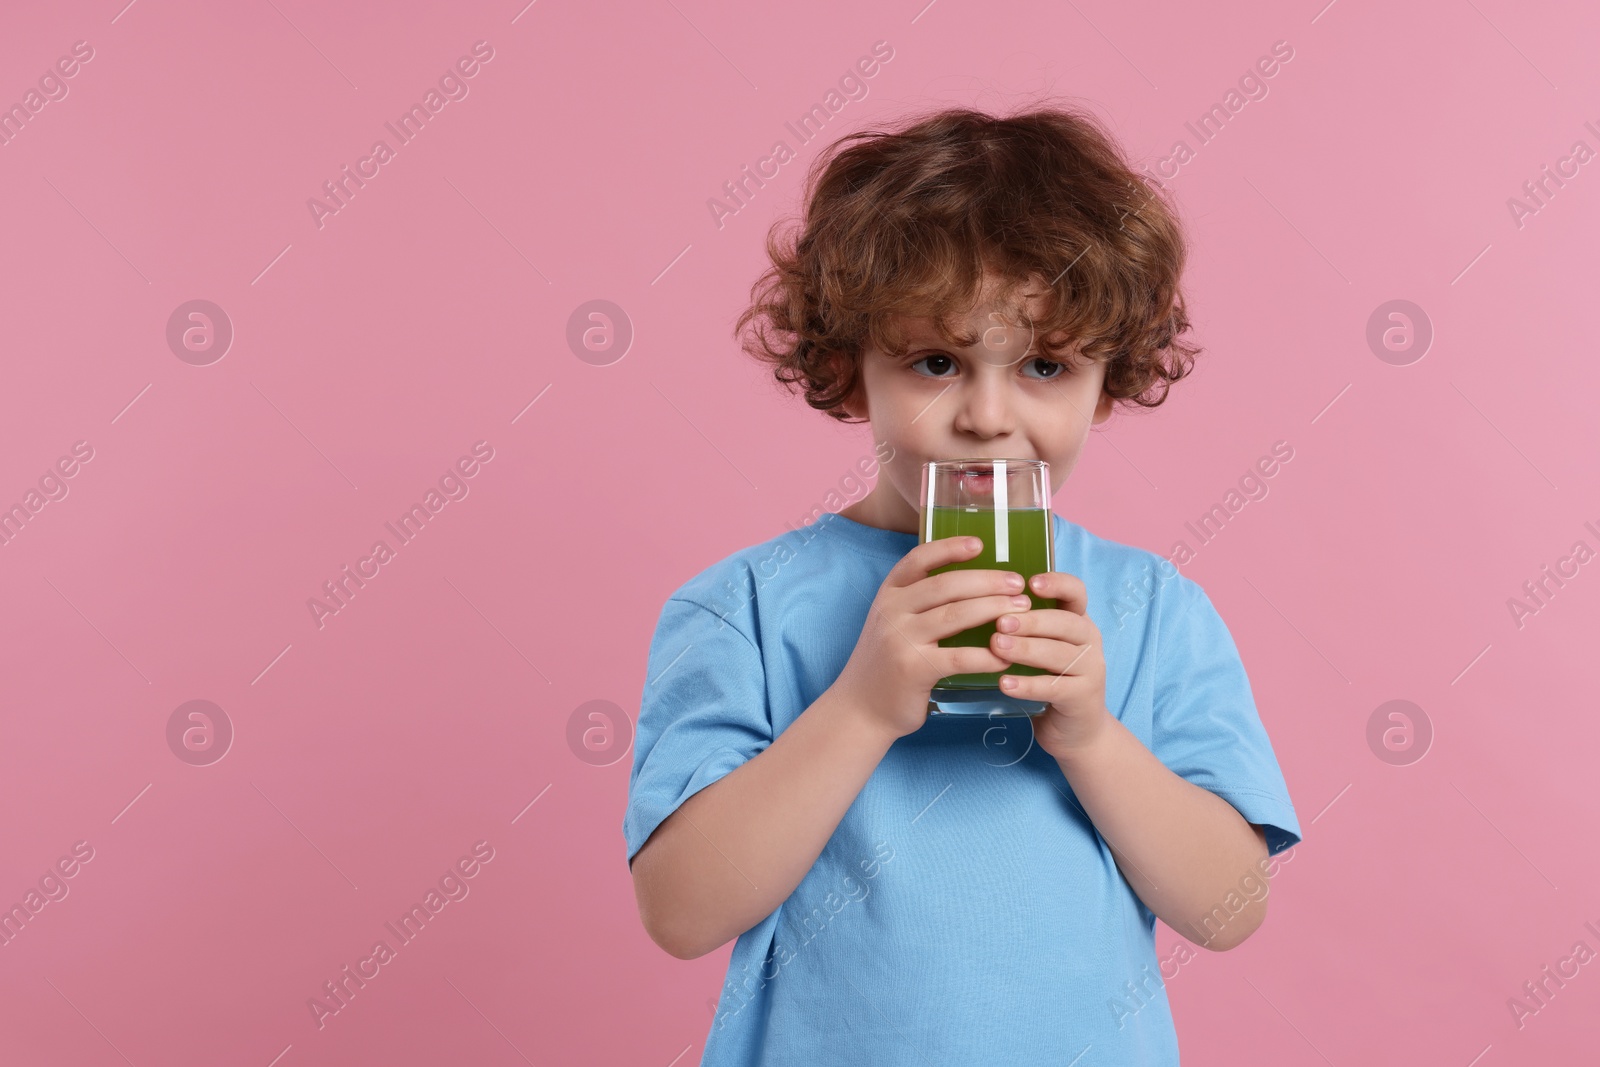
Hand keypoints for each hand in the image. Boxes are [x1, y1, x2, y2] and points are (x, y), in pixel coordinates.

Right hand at [832, 536, 1028, 740]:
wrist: (860, 709)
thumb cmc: (887, 664)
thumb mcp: (892, 623)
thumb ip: (919, 603)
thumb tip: (974, 584)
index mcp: (889, 594)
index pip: (919, 559)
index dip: (950, 548)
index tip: (980, 544)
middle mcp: (892, 611)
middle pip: (946, 584)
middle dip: (987, 581)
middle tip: (1018, 584)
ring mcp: (901, 639)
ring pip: (956, 615)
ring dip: (994, 609)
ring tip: (1022, 611)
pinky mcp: (914, 669)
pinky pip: (959, 657)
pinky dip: (987, 655)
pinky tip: (1006, 656)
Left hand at [990, 570, 1112, 758]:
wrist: (1077, 729)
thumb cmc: (1051, 678)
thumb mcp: (1044, 645)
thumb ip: (1026, 623)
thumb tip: (983, 599)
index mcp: (1078, 620)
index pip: (1076, 592)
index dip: (1056, 583)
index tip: (1029, 583)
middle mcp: (1089, 640)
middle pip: (1065, 623)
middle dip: (1031, 620)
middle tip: (999, 622)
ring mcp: (1091, 669)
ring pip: (1059, 655)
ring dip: (1026, 649)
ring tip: (997, 647)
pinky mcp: (1083, 697)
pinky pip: (1054, 688)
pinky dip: (1028, 685)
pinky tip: (1004, 683)